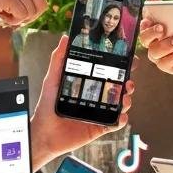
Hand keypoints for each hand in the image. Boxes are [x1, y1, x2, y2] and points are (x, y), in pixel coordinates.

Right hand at [0, 0, 84, 29]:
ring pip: (33, 12)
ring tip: (4, 12)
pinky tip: (0, 13)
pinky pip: (22, 14)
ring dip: (19, 19)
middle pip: (43, 5)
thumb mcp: (15, 0)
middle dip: (29, 16)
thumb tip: (46, 5)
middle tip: (11, 13)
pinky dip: (12, 20)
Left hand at [30, 36, 134, 166]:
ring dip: (127, 100)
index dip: (121, 66)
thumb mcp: (52, 80)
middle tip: (128, 81)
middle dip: (128, 83)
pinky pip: (115, 123)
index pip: (109, 72)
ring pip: (120, 104)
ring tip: (124, 98)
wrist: (43, 134)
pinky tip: (121, 116)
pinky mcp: (100, 127)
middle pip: (119, 87)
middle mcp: (97, 97)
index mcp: (89, 84)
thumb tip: (65, 38)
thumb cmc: (46, 106)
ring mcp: (100, 112)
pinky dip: (121, 120)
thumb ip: (58, 59)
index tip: (129, 58)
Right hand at [140, 0, 172, 84]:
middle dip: (152, 33)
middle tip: (163, 28)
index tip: (149, 20)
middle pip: (144, 39)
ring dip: (167, 45)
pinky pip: (167, 62)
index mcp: (151, 29)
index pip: (143, 25)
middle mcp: (150, 43)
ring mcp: (156, 55)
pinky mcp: (164, 65)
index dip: (144, 24)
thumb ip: (163, 9)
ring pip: (154, 52)